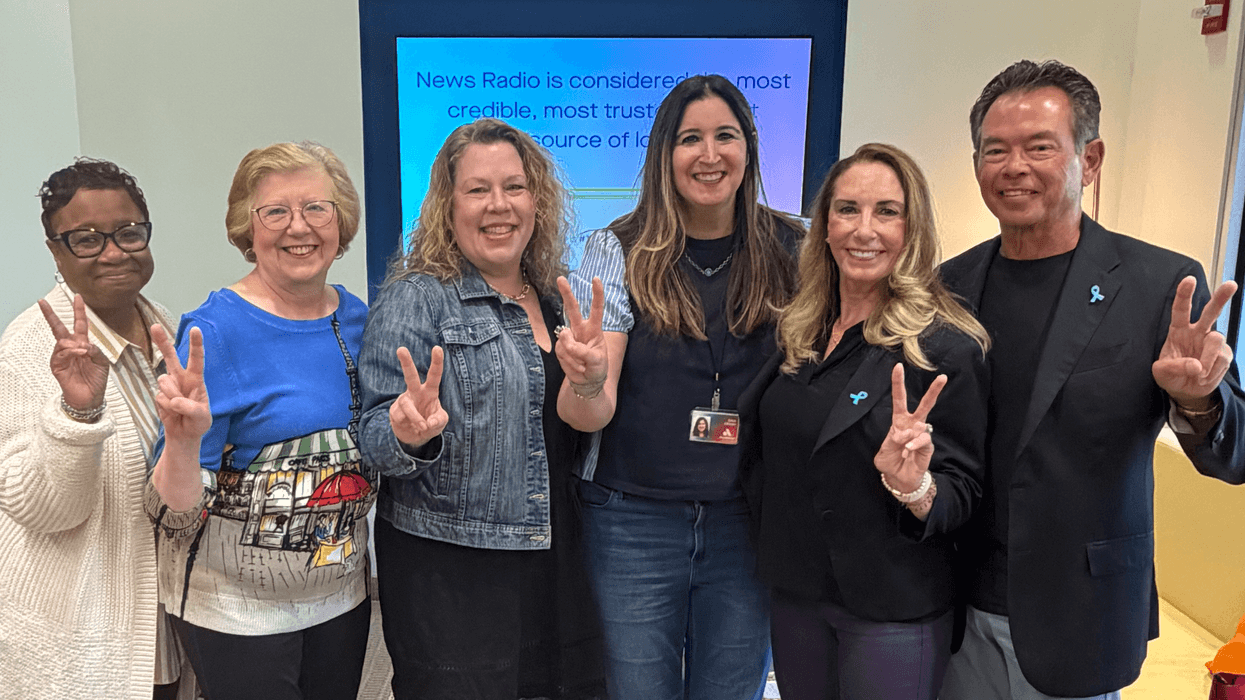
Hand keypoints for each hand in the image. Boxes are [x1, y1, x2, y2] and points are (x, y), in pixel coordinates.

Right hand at [38, 294, 108, 411]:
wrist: (91, 397)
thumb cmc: (97, 379)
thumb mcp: (102, 362)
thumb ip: (96, 350)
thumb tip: (85, 345)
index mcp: (83, 344)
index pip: (79, 323)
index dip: (79, 310)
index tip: (78, 296)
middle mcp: (71, 347)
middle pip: (58, 327)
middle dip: (51, 314)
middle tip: (42, 302)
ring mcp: (62, 356)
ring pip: (61, 341)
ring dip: (73, 344)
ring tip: (83, 351)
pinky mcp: (57, 365)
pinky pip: (61, 353)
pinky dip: (71, 351)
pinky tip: (79, 353)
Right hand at [152, 324, 211, 441]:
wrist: (184, 434)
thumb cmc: (198, 423)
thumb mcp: (202, 418)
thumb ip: (191, 409)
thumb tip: (175, 400)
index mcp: (196, 379)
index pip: (196, 360)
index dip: (196, 344)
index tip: (195, 329)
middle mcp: (181, 378)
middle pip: (170, 357)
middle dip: (162, 342)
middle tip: (154, 326)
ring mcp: (169, 386)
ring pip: (164, 381)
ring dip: (172, 396)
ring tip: (180, 409)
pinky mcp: (159, 395)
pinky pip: (159, 397)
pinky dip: (166, 407)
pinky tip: (172, 412)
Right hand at [390, 346, 447, 447]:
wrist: (415, 437)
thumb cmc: (430, 424)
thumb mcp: (440, 422)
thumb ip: (439, 420)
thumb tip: (429, 422)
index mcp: (430, 391)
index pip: (434, 375)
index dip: (437, 362)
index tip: (437, 348)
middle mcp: (415, 392)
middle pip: (410, 376)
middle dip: (406, 362)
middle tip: (401, 349)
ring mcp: (404, 401)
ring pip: (407, 405)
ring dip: (416, 418)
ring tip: (423, 427)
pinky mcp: (394, 411)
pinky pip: (402, 417)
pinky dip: (410, 424)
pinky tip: (411, 427)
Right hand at [554, 276, 606, 390]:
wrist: (587, 382)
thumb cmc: (597, 368)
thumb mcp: (596, 360)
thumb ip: (582, 349)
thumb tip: (564, 337)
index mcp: (594, 329)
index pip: (596, 309)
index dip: (596, 294)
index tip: (596, 279)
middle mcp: (580, 330)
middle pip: (572, 309)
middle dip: (566, 293)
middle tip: (561, 278)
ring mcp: (568, 338)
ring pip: (565, 340)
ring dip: (574, 356)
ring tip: (583, 365)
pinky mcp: (560, 347)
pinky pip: (561, 351)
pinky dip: (569, 362)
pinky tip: (576, 367)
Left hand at [874, 363, 946, 491]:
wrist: (899, 479)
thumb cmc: (890, 463)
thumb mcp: (883, 452)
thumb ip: (891, 442)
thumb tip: (904, 434)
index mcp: (898, 421)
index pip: (899, 399)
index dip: (898, 383)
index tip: (898, 366)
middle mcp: (912, 425)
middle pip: (924, 404)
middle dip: (933, 390)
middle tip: (942, 377)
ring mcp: (921, 435)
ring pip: (922, 425)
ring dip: (909, 437)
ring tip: (902, 449)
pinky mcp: (928, 446)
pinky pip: (923, 440)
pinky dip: (914, 444)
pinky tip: (908, 451)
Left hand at [1152, 277, 1237, 408]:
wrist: (1185, 390)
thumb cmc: (1170, 375)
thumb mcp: (1162, 373)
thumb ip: (1175, 368)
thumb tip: (1196, 365)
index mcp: (1178, 330)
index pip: (1181, 310)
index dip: (1184, 294)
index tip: (1189, 280)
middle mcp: (1197, 332)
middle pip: (1210, 312)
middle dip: (1221, 298)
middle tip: (1231, 285)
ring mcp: (1212, 342)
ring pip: (1216, 341)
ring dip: (1207, 359)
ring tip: (1198, 374)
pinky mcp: (1224, 354)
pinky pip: (1222, 360)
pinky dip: (1212, 371)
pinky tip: (1205, 376)